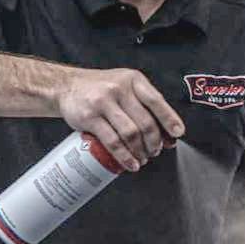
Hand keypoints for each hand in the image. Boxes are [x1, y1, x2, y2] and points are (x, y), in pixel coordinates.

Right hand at [55, 68, 184, 170]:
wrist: (66, 86)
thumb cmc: (100, 88)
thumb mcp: (125, 86)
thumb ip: (144, 104)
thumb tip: (168, 134)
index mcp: (133, 80)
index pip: (156, 101)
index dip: (169, 119)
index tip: (177, 134)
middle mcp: (119, 88)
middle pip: (145, 122)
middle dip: (154, 142)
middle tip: (155, 151)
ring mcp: (103, 102)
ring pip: (131, 134)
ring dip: (141, 151)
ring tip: (143, 158)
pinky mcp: (90, 117)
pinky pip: (112, 142)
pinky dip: (125, 156)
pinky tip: (130, 163)